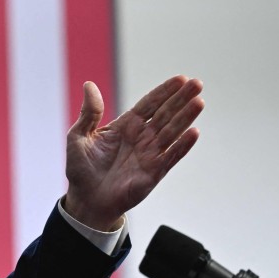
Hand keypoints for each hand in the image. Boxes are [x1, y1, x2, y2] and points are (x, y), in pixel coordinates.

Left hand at [64, 76, 203, 230]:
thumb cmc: (81, 168)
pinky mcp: (153, 172)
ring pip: (172, 131)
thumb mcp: (79, 136)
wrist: (86, 198)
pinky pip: (171, 156)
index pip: (149, 104)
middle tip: (197, 83)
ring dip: (186, 117)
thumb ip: (89, 112)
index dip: (164, 92)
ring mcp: (149, 154)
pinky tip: (194, 132)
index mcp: (126, 125)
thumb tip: (88, 85)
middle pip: (165, 113)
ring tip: (199, 101)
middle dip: (181, 98)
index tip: (180, 79)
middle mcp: (141, 137)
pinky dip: (182, 145)